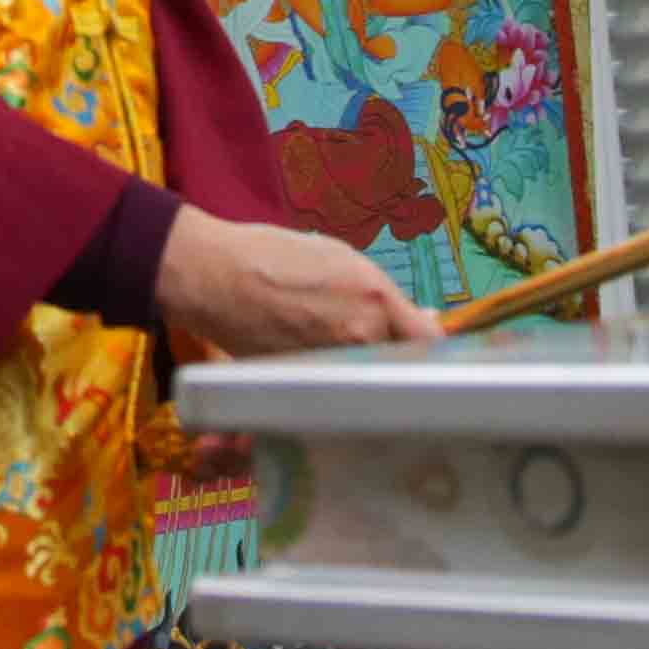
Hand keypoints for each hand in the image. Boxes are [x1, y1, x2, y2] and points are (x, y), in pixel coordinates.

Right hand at [152, 207, 437, 362]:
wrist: (213, 278)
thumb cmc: (273, 256)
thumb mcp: (338, 257)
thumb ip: (382, 293)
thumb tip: (421, 318)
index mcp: (375, 299)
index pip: (430, 341)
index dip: (435, 348)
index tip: (433, 351)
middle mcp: (361, 337)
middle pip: (403, 366)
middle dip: (401, 362)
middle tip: (390, 355)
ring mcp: (333, 366)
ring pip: (371, 382)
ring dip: (370, 376)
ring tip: (348, 360)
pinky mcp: (307, 386)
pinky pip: (338, 393)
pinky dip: (338, 387)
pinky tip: (323, 371)